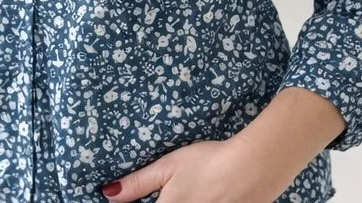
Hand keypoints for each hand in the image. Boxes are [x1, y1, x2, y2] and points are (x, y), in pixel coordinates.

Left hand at [100, 137, 275, 202]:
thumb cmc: (206, 162)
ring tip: (189, 190)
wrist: (253, 168)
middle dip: (155, 202)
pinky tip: (200, 195)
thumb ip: (138, 183)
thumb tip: (108, 194)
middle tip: (167, 191)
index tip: (135, 199)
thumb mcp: (167, 167)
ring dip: (178, 201)